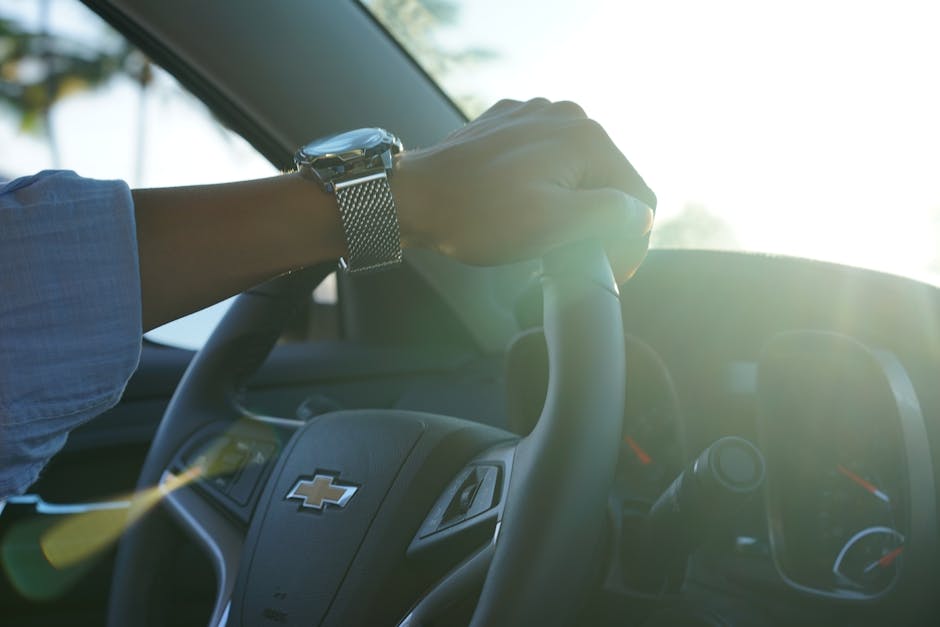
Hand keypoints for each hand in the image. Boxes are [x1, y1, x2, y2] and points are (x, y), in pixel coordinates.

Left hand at [392, 98, 655, 280]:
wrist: (412, 199)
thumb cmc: (479, 217)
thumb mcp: (557, 225)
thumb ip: (613, 215)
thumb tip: (641, 214)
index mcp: (587, 137)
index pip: (638, 197)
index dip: (632, 244)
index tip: (611, 275)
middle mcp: (567, 115)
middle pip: (609, 182)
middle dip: (601, 225)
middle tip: (575, 263)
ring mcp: (534, 115)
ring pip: (578, 172)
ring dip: (573, 208)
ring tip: (547, 241)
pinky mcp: (507, 125)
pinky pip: (545, 160)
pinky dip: (545, 189)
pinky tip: (522, 212)